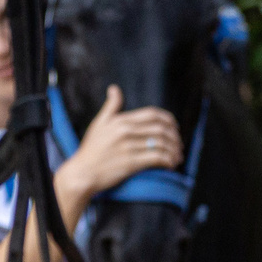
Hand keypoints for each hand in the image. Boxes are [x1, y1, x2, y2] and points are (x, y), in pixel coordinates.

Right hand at [64, 86, 183, 202]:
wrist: (82, 172)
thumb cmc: (90, 149)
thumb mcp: (98, 123)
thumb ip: (110, 106)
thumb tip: (114, 89)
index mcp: (122, 120)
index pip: (153, 114)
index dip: (169, 120)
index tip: (175, 128)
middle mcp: (126, 131)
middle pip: (161, 128)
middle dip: (175, 137)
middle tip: (179, 145)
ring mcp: (129, 147)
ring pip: (161, 143)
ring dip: (174, 150)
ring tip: (177, 157)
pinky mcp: (131, 163)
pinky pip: (156, 158)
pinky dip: (168, 160)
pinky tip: (170, 164)